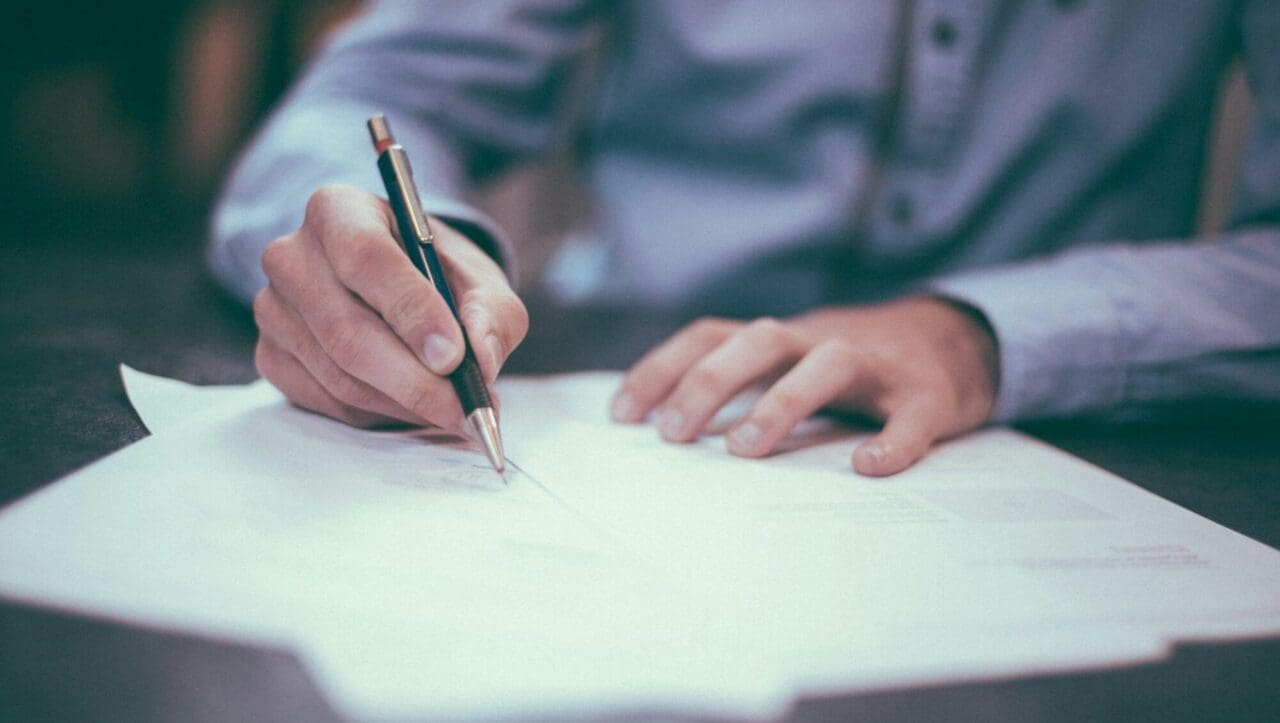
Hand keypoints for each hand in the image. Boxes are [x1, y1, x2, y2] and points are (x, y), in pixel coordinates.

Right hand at [252, 184, 527, 430]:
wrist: (397, 288)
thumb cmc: (437, 275)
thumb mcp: (479, 280)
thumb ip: (491, 313)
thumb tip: (482, 360)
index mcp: (339, 210)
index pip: (365, 257)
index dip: (410, 310)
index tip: (453, 356)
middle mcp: (292, 255)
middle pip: (346, 329)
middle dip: (414, 380)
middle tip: (464, 408)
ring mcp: (273, 308)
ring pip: (339, 374)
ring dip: (403, 403)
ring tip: (452, 410)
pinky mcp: (271, 355)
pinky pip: (325, 400)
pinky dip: (378, 413)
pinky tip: (412, 406)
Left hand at [611, 297, 998, 475]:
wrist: (957, 341)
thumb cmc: (852, 368)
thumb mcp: (790, 364)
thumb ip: (740, 386)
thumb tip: (663, 431)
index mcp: (781, 339)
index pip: (710, 336)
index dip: (663, 368)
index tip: (622, 415)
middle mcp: (821, 341)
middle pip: (759, 340)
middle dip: (710, 382)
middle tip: (672, 435)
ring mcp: (877, 365)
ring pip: (828, 364)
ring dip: (782, 401)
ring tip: (744, 449)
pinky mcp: (929, 394)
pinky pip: (912, 415)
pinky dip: (893, 440)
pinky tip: (869, 467)